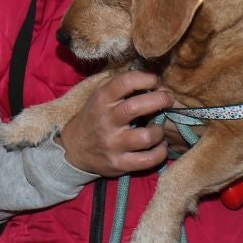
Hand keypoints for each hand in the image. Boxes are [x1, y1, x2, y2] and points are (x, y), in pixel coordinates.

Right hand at [58, 68, 173, 177]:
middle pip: (137, 107)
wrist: (74, 149)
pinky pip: (149, 160)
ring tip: (158, 129)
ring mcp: (113, 144)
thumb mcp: (100, 96)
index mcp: (101, 100)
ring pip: (147, 136)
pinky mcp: (119, 164)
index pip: (126, 82)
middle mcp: (106, 121)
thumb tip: (154, 81)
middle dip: (161, 99)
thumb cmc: (95, 117)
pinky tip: (159, 146)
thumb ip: (122, 85)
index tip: (156, 81)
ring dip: (160, 131)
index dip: (147, 78)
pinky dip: (160, 152)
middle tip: (168, 99)